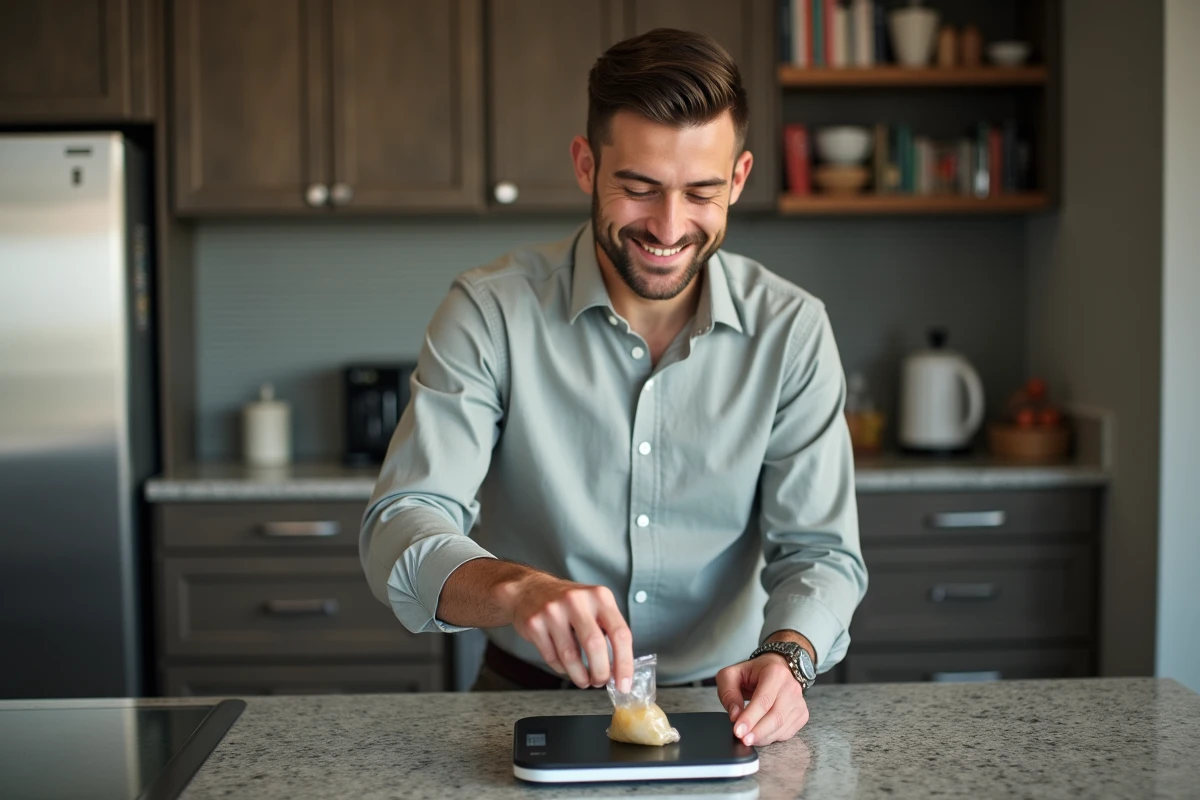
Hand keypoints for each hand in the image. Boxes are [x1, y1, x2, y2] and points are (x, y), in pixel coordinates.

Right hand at [492, 572, 632, 690]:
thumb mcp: (594, 605)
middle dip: (600, 672)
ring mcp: (553, 611)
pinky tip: (565, 666)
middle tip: (600, 682)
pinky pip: (551, 657)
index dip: (624, 663)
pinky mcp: (535, 623)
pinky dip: (561, 668)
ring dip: (580, 676)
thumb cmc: (568, 603)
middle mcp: (577, 600)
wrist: (529, 589)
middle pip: (595, 645)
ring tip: (584, 680)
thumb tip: (619, 669)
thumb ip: (608, 630)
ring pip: (570, 656)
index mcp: (600, 596)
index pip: (620, 633)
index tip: (624, 684)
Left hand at [716, 653, 808, 746]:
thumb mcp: (731, 675)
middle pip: (775, 716)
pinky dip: (772, 737)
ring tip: (748, 739)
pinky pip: (788, 732)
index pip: (763, 700)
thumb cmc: (753, 673)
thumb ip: (729, 693)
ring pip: (782, 727)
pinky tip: (761, 735)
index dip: (750, 718)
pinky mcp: (802, 714)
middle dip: (758, 732)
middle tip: (742, 740)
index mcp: (775, 672)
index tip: (738, 731)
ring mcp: (799, 701)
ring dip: (763, 737)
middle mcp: (791, 686)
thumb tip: (735, 716)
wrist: (775, 669)